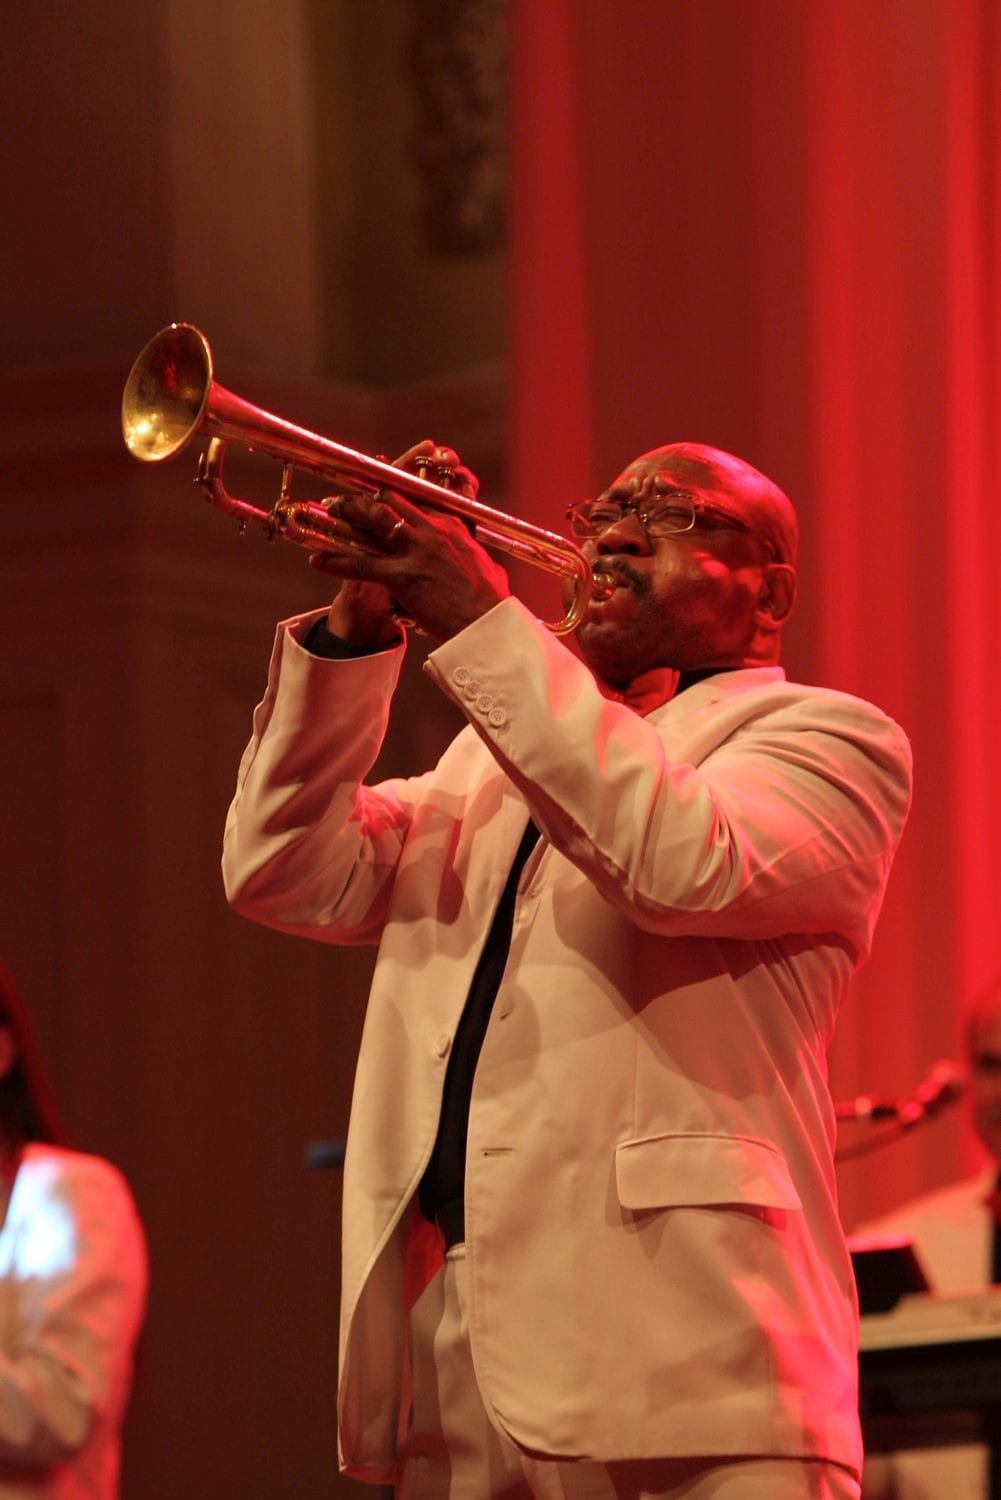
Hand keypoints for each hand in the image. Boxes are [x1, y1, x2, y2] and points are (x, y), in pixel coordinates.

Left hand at [309, 441, 510, 642]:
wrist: (486, 622)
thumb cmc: (490, 600)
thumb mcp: (484, 564)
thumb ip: (472, 553)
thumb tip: (479, 558)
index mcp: (450, 525)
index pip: (415, 498)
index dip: (392, 492)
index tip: (377, 492)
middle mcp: (431, 531)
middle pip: (390, 500)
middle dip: (364, 496)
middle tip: (344, 499)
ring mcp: (415, 551)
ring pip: (373, 521)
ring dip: (347, 513)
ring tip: (327, 510)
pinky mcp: (402, 576)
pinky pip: (362, 565)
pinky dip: (336, 563)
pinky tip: (317, 562)